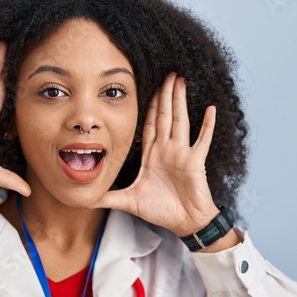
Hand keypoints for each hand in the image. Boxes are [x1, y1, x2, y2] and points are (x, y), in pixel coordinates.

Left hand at [90, 72, 217, 235]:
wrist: (184, 222)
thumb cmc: (161, 210)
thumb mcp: (129, 201)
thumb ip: (109, 197)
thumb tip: (86, 200)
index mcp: (153, 155)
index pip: (150, 125)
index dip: (149, 107)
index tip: (148, 89)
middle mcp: (168, 150)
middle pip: (165, 116)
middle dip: (164, 95)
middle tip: (166, 74)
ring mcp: (182, 154)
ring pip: (180, 121)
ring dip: (180, 101)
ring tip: (180, 81)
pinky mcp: (195, 162)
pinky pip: (202, 140)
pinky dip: (207, 125)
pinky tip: (210, 109)